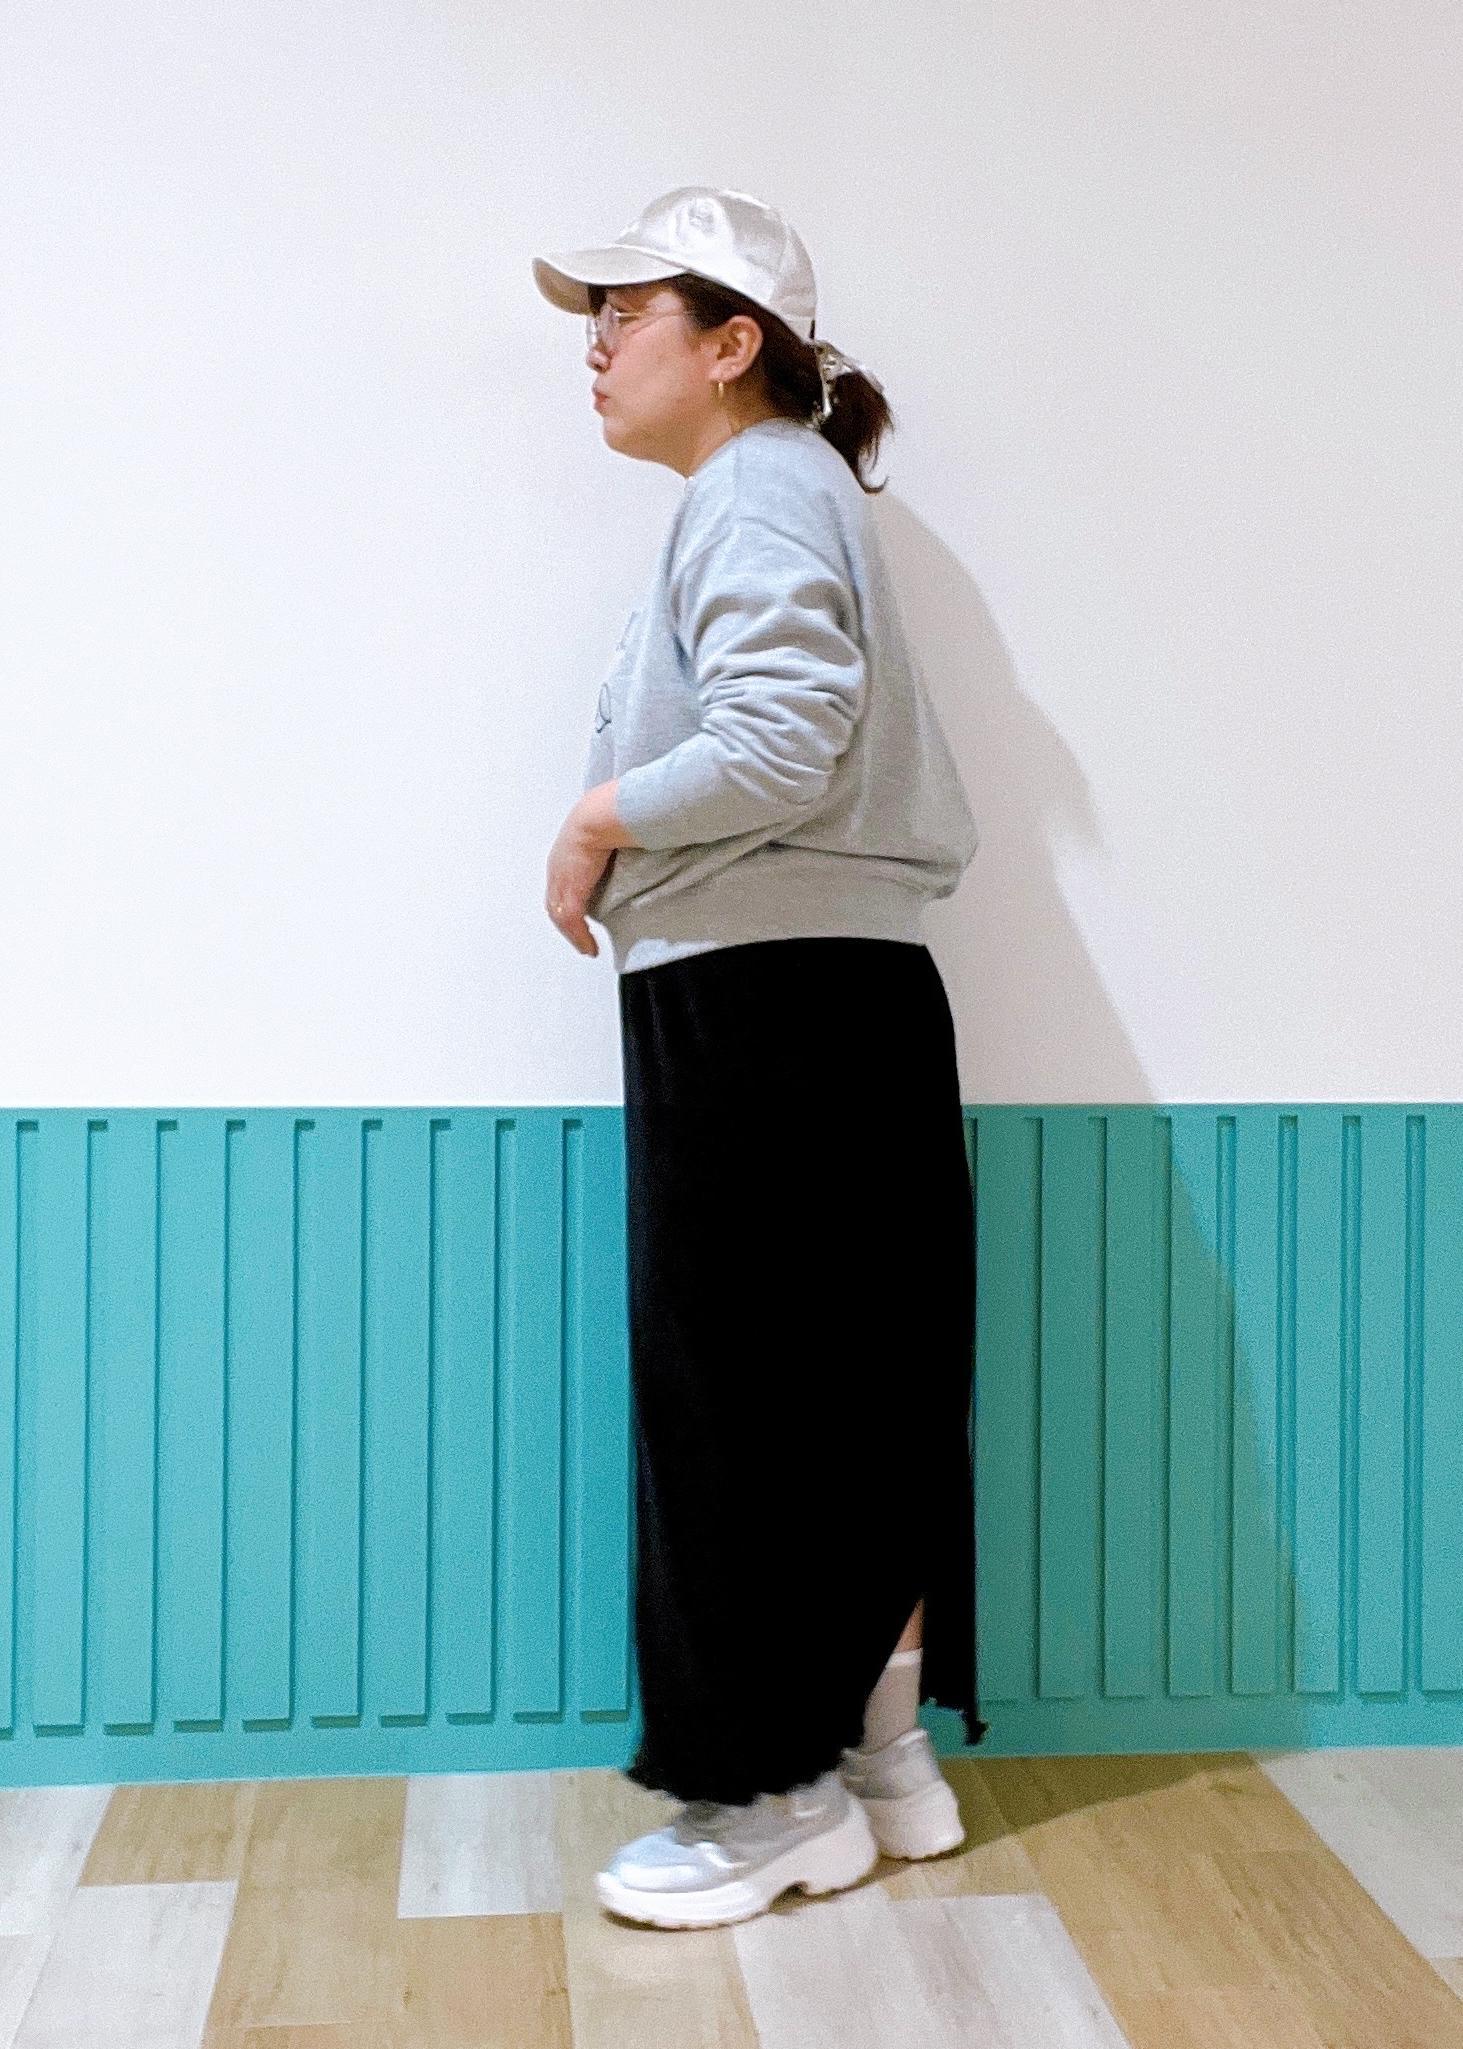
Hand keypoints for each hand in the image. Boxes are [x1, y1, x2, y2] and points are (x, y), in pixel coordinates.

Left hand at [546, 805, 612, 957]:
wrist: (599, 818)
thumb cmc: (605, 817)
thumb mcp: (602, 832)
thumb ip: (607, 845)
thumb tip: (623, 847)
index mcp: (563, 856)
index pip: (560, 885)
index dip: (567, 901)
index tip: (577, 914)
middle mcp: (557, 871)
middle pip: (555, 905)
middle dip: (566, 923)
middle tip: (578, 937)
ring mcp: (562, 883)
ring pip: (561, 917)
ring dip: (573, 935)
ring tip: (585, 947)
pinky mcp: (571, 894)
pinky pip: (572, 923)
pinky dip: (579, 938)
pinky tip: (589, 948)